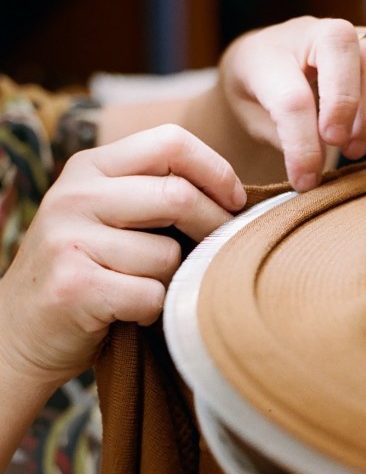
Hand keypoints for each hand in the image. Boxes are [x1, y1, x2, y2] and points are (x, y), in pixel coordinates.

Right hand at [0, 124, 244, 388]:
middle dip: (214, 227)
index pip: (170, 141)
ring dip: (173, 279)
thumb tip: (237, 196)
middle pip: (178, 196)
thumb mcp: (109, 216)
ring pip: (167, 254)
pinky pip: (151, 294)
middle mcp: (75, 194)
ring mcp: (70, 239)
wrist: (21, 332)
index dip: (216, 170)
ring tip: (146, 288)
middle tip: (220, 252)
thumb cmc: (88, 272)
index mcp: (89, 166)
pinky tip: (131, 312)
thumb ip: (154, 195)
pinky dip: (154, 310)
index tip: (236, 201)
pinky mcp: (74, 285)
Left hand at [217, 16, 365, 190]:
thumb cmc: (255, 97)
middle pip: (344, 50)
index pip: (293, 95)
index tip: (304, 181)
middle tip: (335, 145)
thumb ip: (279, 140)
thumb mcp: (250, 120)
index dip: (302, 146)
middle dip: (344, 105)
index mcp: (268, 52)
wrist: (258, 69)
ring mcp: (349, 40)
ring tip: (354, 150)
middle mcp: (311, 33)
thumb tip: (310, 176)